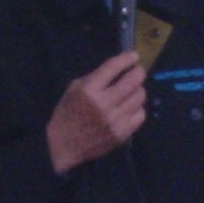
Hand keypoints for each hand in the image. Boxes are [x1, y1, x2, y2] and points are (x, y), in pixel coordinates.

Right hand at [46, 52, 146, 173]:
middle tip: (137, 73)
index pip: (114, 67)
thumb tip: (119, 68)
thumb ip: (96, 78)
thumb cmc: (67, 113)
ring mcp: (115, 120)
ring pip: (140, 96)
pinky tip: (130, 109)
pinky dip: (137, 109)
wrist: (63, 145)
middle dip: (138, 72)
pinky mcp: (122, 134)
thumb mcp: (74, 89)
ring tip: (132, 92)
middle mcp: (104, 103)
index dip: (127, 58)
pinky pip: (140, 115)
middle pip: (134, 80)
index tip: (134, 56)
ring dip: (138, 91)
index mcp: (89, 89)